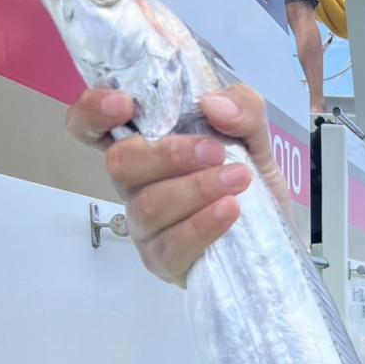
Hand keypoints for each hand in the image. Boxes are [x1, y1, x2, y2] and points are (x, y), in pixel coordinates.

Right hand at [65, 83, 291, 286]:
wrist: (273, 234)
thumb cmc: (247, 179)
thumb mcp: (254, 134)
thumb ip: (243, 107)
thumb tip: (214, 105)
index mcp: (142, 144)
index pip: (91, 127)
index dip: (92, 113)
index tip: (123, 103)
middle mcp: (134, 184)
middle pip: (121, 164)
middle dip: (169, 155)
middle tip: (216, 152)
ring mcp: (143, 225)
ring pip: (149, 205)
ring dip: (196, 189)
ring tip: (238, 181)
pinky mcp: (161, 260)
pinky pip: (171, 245)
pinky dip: (202, 225)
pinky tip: (230, 211)